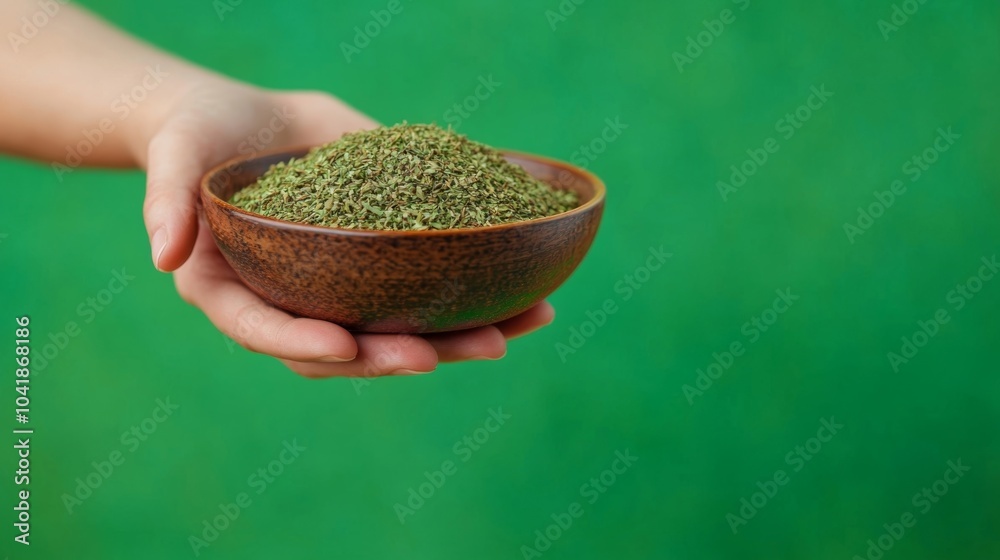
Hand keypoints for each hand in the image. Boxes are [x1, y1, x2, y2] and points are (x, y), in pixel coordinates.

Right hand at [139, 81, 554, 376]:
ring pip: (401, 327)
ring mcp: (342, 290)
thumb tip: (164, 255)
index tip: (351, 343)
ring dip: (464, 334)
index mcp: (237, 294)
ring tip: (526, 323)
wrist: (243, 120)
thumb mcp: (176, 157)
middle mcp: (295, 304)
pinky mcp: (379, 264)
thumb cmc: (197, 137)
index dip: (306, 342)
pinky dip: (477, 295)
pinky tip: (532, 293)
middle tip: (463, 350)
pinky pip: (425, 290)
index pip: (267, 331)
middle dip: (406, 352)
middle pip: (349, 345)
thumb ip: (168, 201)